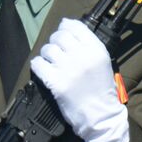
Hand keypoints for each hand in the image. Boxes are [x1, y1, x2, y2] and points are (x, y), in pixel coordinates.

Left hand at [31, 20, 127, 141]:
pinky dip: (38, 65)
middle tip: (57, 51)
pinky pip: (38, 64)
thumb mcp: (102, 62)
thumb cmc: (102, 90)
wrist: (100, 117)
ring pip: (47, 49)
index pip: (76, 27)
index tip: (64, 33)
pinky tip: (44, 70)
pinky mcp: (56, 82)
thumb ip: (88, 44)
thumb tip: (66, 24)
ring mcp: (68, 69)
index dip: (66, 27)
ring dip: (46, 54)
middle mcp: (83, 56)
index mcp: (97, 50)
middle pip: (59, 36)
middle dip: (55, 41)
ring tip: (51, 62)